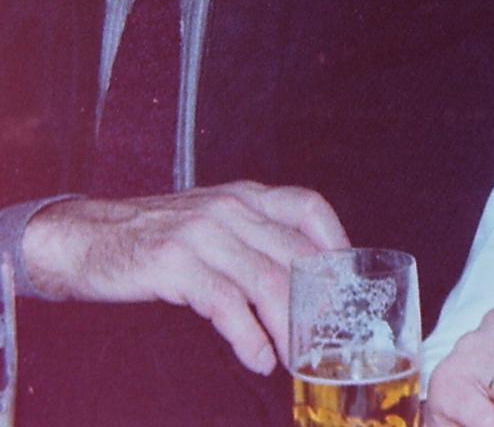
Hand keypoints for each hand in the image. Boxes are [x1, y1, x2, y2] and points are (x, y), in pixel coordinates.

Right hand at [21, 180, 347, 374]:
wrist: (84, 237)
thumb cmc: (155, 235)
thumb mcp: (212, 222)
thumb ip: (253, 237)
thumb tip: (303, 277)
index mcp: (245, 196)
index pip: (307, 207)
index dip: (336, 241)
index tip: (350, 279)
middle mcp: (230, 208)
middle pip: (294, 255)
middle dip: (318, 302)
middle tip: (328, 338)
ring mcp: (202, 234)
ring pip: (267, 282)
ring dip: (289, 328)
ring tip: (298, 358)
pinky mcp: (174, 264)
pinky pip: (226, 304)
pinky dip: (249, 337)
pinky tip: (259, 358)